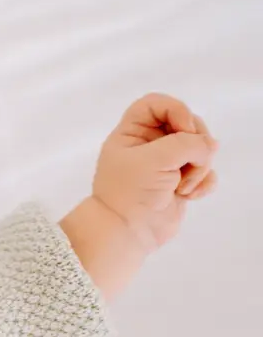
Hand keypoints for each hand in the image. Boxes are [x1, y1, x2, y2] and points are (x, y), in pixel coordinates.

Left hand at [91, 93, 219, 250]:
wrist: (126, 233)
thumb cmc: (130, 192)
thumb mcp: (154, 159)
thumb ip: (187, 143)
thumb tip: (210, 145)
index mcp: (131, 134)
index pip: (155, 104)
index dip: (176, 109)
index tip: (184, 128)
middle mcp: (148, 145)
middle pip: (186, 123)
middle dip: (194, 142)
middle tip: (189, 161)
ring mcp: (166, 164)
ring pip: (200, 148)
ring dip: (199, 166)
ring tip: (182, 186)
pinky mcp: (180, 182)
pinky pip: (205, 171)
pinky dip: (203, 182)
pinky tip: (189, 196)